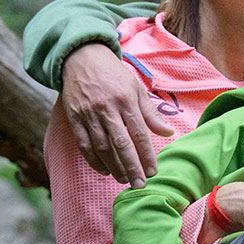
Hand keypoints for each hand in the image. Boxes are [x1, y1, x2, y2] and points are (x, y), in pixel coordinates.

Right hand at [61, 43, 173, 187]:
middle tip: (140, 184)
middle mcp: (106, 108)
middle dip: (131, 167)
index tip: (153, 171)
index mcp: (125, 100)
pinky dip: (94, 160)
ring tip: (124, 180)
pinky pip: (84, 145)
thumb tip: (169, 133)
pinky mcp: (74, 118)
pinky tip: (104, 170)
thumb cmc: (114, 75)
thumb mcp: (136, 88)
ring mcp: (88, 114)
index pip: (139, 132)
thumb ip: (151, 113)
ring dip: (114, 167)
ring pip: (102, 147)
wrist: (81, 58)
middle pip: (120, 144)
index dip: (146, 154)